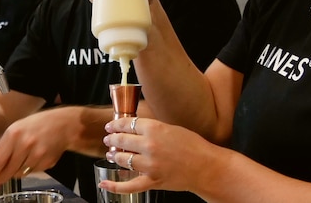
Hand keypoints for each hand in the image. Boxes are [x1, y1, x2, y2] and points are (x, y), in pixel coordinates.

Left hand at [0, 107, 83, 183]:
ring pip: (20, 173)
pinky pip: (32, 172)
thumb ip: (6, 143)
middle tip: (1, 177)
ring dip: (17, 172)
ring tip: (19, 164)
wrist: (63, 125)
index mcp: (14, 133)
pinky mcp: (46, 162)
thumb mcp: (17, 127)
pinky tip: (33, 160)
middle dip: (4, 175)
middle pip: (9, 170)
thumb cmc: (38, 124)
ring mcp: (37, 154)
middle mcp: (25, 144)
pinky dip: (30, 170)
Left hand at [101, 117, 219, 194]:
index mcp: (154, 129)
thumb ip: (154, 129)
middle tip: (108, 139)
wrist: (206, 167)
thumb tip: (138, 128)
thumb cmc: (194, 146)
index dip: (116, 124)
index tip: (112, 126)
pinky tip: (104, 183)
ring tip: (112, 154)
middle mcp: (149, 145)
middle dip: (112, 139)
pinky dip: (114, 186)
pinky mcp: (152, 181)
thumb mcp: (172, 129)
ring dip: (115, 156)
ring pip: (123, 159)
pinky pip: (128, 185)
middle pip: (122, 139)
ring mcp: (149, 164)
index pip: (128, 123)